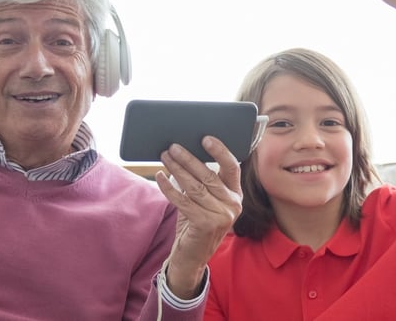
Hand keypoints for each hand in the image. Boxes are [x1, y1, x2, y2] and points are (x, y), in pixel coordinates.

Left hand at [156, 136, 242, 297]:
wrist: (192, 256)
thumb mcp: (204, 201)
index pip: (232, 167)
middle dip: (188, 158)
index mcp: (235, 195)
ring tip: (165, 157)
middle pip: (209, 174)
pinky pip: (183, 200)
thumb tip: (185, 153)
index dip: (220, 151)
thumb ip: (202, 182)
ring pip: (194, 186)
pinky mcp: (205, 224)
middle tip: (173, 147)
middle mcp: (232, 205)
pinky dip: (169, 187)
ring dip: (177, 169)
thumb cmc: (196, 223)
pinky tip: (160, 176)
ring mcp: (221, 216)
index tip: (205, 138)